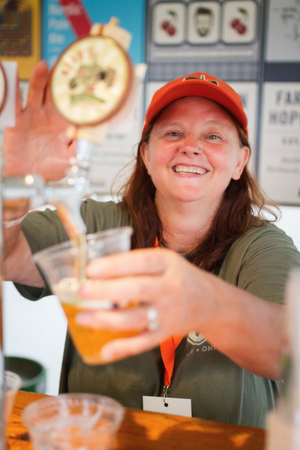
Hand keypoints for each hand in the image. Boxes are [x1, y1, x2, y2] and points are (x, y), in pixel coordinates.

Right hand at [3, 61, 75, 181]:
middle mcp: (50, 116)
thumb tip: (90, 136)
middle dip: (61, 79)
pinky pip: (16, 102)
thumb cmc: (49, 170)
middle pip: (56, 93)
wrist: (27, 176)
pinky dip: (15, 89)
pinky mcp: (18, 119)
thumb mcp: (69, 161)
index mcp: (65, 125)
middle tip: (67, 63)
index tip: (87, 79)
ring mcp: (34, 115)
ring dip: (42, 79)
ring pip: (38, 92)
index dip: (80, 93)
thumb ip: (79, 148)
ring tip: (46, 65)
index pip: (74, 105)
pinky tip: (14, 76)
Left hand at [76, 248, 214, 361]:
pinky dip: (124, 348)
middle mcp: (170, 287)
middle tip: (81, 291)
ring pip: (136, 318)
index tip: (91, 269)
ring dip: (107, 320)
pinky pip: (144, 343)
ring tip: (82, 318)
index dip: (115, 265)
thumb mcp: (164, 260)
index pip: (141, 262)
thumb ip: (135, 263)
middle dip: (106, 291)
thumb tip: (93, 269)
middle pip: (136, 290)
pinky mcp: (166, 333)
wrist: (210, 302)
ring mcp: (168, 313)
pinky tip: (104, 350)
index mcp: (167, 264)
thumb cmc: (178, 277)